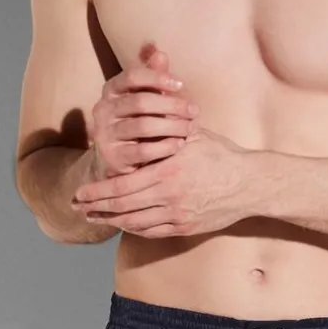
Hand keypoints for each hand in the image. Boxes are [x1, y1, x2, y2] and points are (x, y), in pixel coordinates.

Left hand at [71, 127, 254, 237]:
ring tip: (94, 216)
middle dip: (96, 208)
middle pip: (123, 208)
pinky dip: (133, 228)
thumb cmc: (220, 154)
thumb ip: (165, 121)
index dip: (97, 192)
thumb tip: (144, 96)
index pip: (123, 186)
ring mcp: (178, 215)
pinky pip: (152, 231)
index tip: (79, 192)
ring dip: (111, 221)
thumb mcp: (192, 133)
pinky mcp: (185, 228)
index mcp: (168, 171)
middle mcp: (170, 196)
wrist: (250, 184)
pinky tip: (123, 222)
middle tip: (77, 207)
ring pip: (135, 223)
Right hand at [86, 49, 199, 179]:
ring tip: (191, 128)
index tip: (181, 84)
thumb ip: (153, 77)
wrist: (115, 159)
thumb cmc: (136, 122)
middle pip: (140, 102)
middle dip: (172, 105)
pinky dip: (165, 147)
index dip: (158, 78)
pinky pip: (143, 150)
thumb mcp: (144, 97)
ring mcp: (106, 134)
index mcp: (111, 90)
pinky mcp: (114, 157)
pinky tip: (179, 144)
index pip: (132, 76)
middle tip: (194, 110)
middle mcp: (104, 110)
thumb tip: (160, 52)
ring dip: (172, 126)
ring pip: (143, 126)